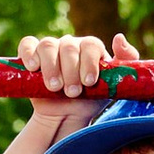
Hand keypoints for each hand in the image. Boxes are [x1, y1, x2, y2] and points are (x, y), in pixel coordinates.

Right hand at [16, 30, 137, 138]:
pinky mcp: (32, 57)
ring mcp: (51, 49)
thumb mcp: (115, 83)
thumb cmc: (92, 98)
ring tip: (55, 87)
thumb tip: (118, 37)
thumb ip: (126, 61)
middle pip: (69, 47)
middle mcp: (71, 45)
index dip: (89, 62)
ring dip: (51, 67)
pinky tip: (33, 67)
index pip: (90, 45)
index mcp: (91, 48)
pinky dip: (28, 53)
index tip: (89, 82)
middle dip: (71, 71)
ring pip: (48, 46)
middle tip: (73, 92)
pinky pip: (27, 45)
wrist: (66, 115)